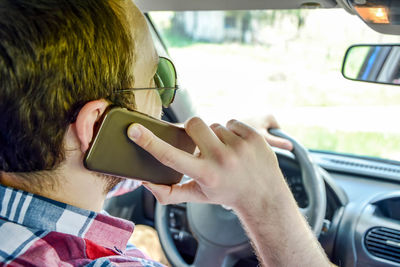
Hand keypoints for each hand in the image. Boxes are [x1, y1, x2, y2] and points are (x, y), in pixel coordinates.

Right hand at [127, 117, 288, 208]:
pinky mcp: (254, 137)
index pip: (170, 156)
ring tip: (226, 153)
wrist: (263, 195)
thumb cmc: (225, 193)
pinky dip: (232, 133)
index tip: (133, 128)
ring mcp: (240, 147)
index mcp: (204, 175)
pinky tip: (238, 148)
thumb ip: (169, 192)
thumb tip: (145, 182)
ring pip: (215, 124)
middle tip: (203, 145)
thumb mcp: (198, 196)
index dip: (149, 141)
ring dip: (216, 136)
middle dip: (195, 131)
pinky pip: (232, 122)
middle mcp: (222, 160)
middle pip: (194, 123)